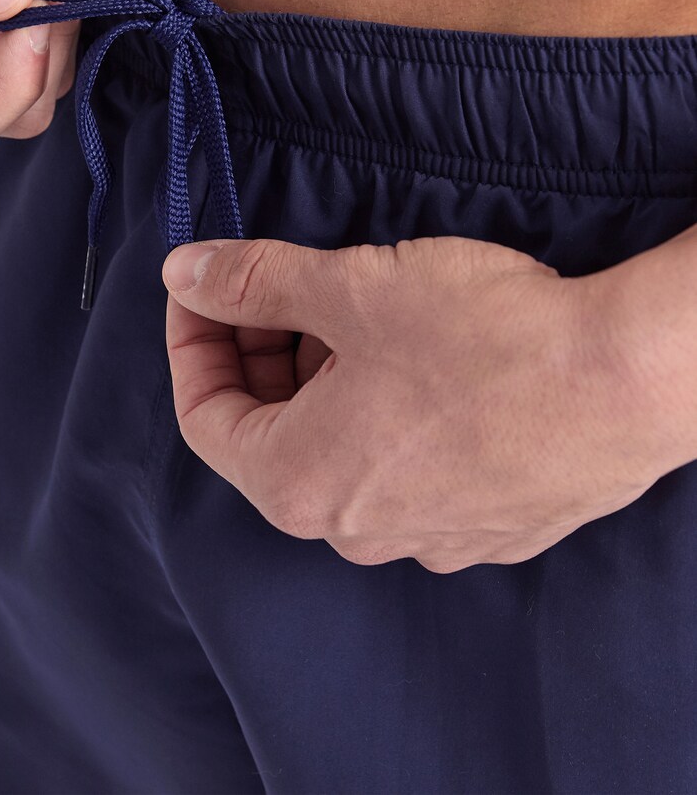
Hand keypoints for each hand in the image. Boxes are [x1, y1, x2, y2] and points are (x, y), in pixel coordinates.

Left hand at [163, 236, 661, 570]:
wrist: (625, 382)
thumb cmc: (484, 339)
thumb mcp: (349, 287)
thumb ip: (252, 280)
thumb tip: (183, 272)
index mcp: (299, 483)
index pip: (205, 417)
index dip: (194, 342)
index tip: (205, 290)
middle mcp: (355, 530)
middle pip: (274, 435)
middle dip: (265, 354)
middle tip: (285, 286)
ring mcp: (428, 536)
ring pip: (344, 450)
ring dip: (330, 381)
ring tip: (363, 314)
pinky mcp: (489, 525)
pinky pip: (409, 468)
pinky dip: (391, 413)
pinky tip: (425, 359)